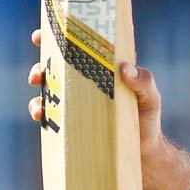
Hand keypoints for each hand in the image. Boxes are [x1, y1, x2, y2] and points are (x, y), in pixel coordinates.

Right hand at [27, 28, 189, 189]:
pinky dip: (40, 111)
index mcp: (102, 70)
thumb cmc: (148, 120)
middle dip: (41, 65)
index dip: (58, 37)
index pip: (79, 48)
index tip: (42, 34)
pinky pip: (49, 114)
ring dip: (38, 89)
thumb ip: (144, 82)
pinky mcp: (70, 123)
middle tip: (39, 72)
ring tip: (39, 96)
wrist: (143, 155)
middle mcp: (85, 83)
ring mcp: (76, 103)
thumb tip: (126, 68)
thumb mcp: (151, 98)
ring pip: (48, 89)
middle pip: (56, 67)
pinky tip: (41, 115)